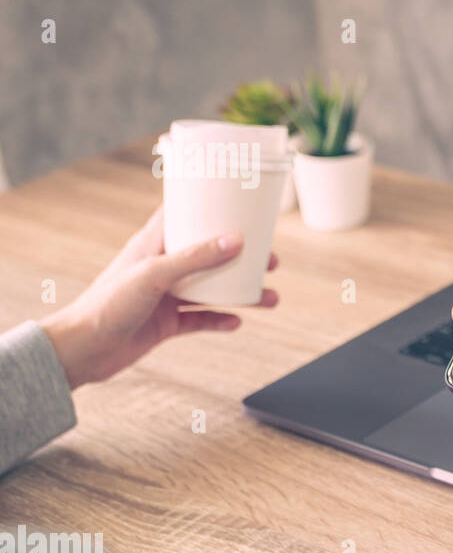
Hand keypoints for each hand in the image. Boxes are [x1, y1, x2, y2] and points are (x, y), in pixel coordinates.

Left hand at [41, 205, 278, 388]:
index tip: (240, 202)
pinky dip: (221, 320)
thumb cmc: (107, 305)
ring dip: (241, 293)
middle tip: (269, 259)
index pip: (183, 215)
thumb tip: (237, 240)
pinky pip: (201, 319)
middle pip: (209, 254)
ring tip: (269, 298)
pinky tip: (237, 322)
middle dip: (241, 257)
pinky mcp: (167, 322)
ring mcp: (165, 295)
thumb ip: (195, 258)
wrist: (82, 350)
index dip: (210, 206)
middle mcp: (162, 267)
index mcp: (153, 244)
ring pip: (212, 289)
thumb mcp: (154, 275)